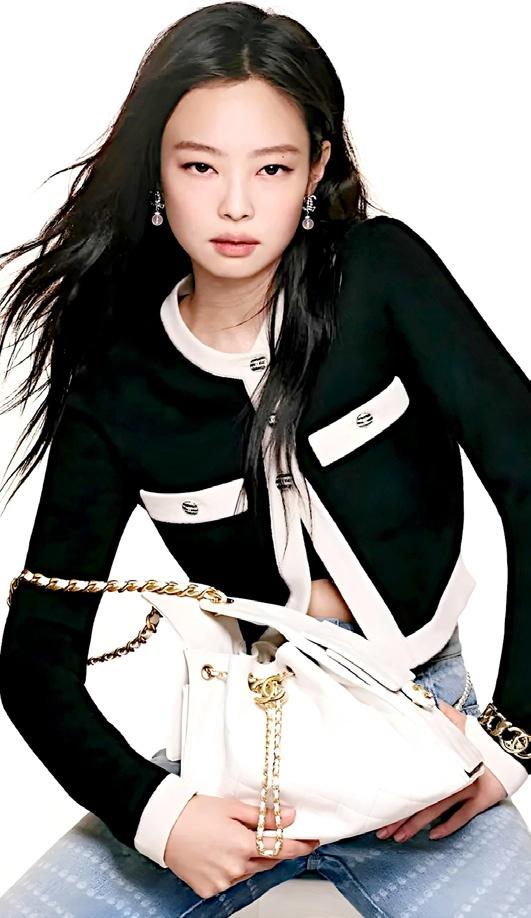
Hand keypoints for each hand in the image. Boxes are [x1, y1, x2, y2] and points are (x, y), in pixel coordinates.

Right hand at [164, 794, 319, 898]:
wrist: (163, 826)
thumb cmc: (194, 812)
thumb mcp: (232, 807)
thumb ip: (264, 816)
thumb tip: (290, 817)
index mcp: (243, 844)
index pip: (282, 849)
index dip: (300, 846)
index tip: (312, 842)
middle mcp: (235, 867)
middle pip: (266, 861)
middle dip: (272, 849)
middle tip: (270, 836)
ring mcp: (222, 881)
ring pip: (248, 871)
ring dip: (250, 859)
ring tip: (234, 841)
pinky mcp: (210, 889)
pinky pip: (230, 880)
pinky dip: (231, 869)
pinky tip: (220, 854)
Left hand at [375, 700, 507, 842]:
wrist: (506, 743)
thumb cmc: (479, 733)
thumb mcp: (455, 720)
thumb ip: (438, 714)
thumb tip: (424, 699)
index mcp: (438, 762)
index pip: (411, 783)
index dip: (395, 797)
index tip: (378, 808)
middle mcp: (448, 779)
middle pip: (418, 802)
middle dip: (398, 819)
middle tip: (381, 833)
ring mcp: (464, 791)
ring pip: (435, 812)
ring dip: (415, 826)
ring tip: (398, 838)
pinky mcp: (480, 800)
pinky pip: (462, 817)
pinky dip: (448, 827)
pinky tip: (433, 836)